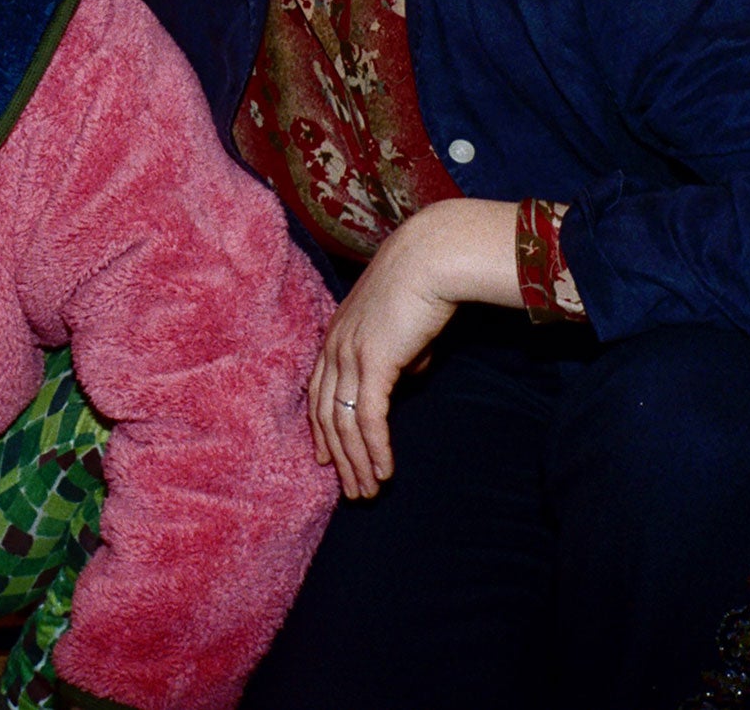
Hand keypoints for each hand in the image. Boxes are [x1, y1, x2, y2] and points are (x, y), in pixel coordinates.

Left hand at [308, 197, 518, 498]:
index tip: (326, 459)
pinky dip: (375, 450)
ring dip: (356, 463)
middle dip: (337, 457)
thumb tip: (408, 373)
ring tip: (367, 492)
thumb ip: (400, 353)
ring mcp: (350, 355)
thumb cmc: (424, 285)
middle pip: (325, 415)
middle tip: (350, 490)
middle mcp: (334, 347)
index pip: (318, 392)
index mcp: (335, 335)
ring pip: (343, 424)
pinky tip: (384, 473)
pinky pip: (368, 419)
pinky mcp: (373, 363)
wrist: (431, 258)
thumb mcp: (403, 326)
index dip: (320, 429)